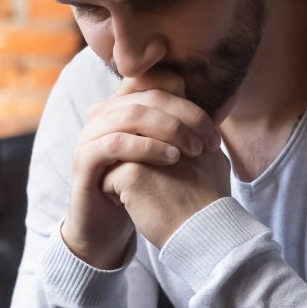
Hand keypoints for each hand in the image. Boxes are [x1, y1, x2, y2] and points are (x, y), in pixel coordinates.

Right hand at [63, 70, 221, 267]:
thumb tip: (222, 105)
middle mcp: (103, 113)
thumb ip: (185, 127)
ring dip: (170, 129)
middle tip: (210, 141)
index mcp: (123, 105)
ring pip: (132, 115)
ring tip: (194, 150)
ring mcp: (90, 134)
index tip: (212, 126)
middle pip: (149, 96)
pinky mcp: (83, 160)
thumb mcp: (166, 153)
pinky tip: (171, 159)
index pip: (156, 80)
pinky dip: (146, 147)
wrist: (109, 226)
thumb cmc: (144, 187)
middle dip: (186, 115)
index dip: (187, 97)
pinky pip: (114, 143)